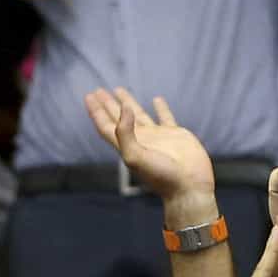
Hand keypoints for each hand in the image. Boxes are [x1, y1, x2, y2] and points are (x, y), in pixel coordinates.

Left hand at [87, 88, 212, 202]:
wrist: (188, 186)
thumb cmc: (161, 177)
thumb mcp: (135, 156)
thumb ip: (125, 132)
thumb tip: (124, 108)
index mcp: (126, 146)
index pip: (106, 126)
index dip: (96, 112)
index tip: (89, 96)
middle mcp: (139, 140)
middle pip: (118, 118)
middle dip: (107, 105)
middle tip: (98, 91)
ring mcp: (157, 137)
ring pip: (138, 115)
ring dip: (128, 103)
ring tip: (118, 89)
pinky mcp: (175, 135)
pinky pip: (165, 117)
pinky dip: (161, 108)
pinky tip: (156, 99)